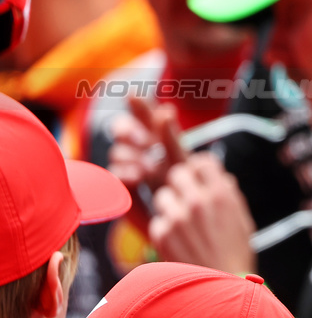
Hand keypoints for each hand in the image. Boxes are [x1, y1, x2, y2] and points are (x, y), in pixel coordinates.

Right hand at [107, 96, 186, 227]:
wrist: (186, 222)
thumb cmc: (189, 188)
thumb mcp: (183, 160)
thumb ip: (171, 137)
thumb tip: (164, 109)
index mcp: (158, 139)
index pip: (144, 117)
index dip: (138, 105)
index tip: (133, 95)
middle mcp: (141, 151)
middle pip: (123, 130)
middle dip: (130, 132)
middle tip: (144, 141)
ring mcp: (129, 169)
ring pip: (119, 152)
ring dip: (131, 155)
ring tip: (148, 166)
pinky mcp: (122, 189)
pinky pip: (116, 175)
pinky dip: (125, 173)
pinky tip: (136, 176)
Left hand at [150, 153, 256, 274]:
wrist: (224, 288)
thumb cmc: (237, 254)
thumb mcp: (243, 219)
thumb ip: (229, 194)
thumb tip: (220, 177)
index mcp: (222, 194)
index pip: (202, 161)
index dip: (200, 169)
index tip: (200, 178)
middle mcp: (198, 201)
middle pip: (177, 173)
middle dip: (182, 184)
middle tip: (187, 199)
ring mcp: (177, 217)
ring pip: (163, 196)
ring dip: (170, 206)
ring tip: (183, 223)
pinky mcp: (162, 235)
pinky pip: (157, 220)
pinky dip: (165, 229)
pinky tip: (179, 242)